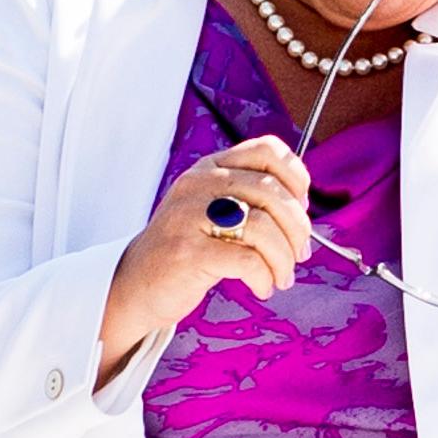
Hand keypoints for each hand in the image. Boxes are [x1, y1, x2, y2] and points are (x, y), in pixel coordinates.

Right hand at [97, 136, 313, 379]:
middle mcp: (198, 184)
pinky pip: (247, 260)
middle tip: (301, 254)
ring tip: (282, 277)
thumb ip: (248, 197)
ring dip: (284, 258)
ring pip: (263, 226)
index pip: (267, 150)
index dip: (297, 177)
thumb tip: (302, 206)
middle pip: (272, 191)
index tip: (302, 206)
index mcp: (209, 168)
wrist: (135, 284)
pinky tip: (262, 287)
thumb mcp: (212, 208)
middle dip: (298, 228)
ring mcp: (189, 217)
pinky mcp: (188, 253)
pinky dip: (265, 277)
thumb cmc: (186, 248)